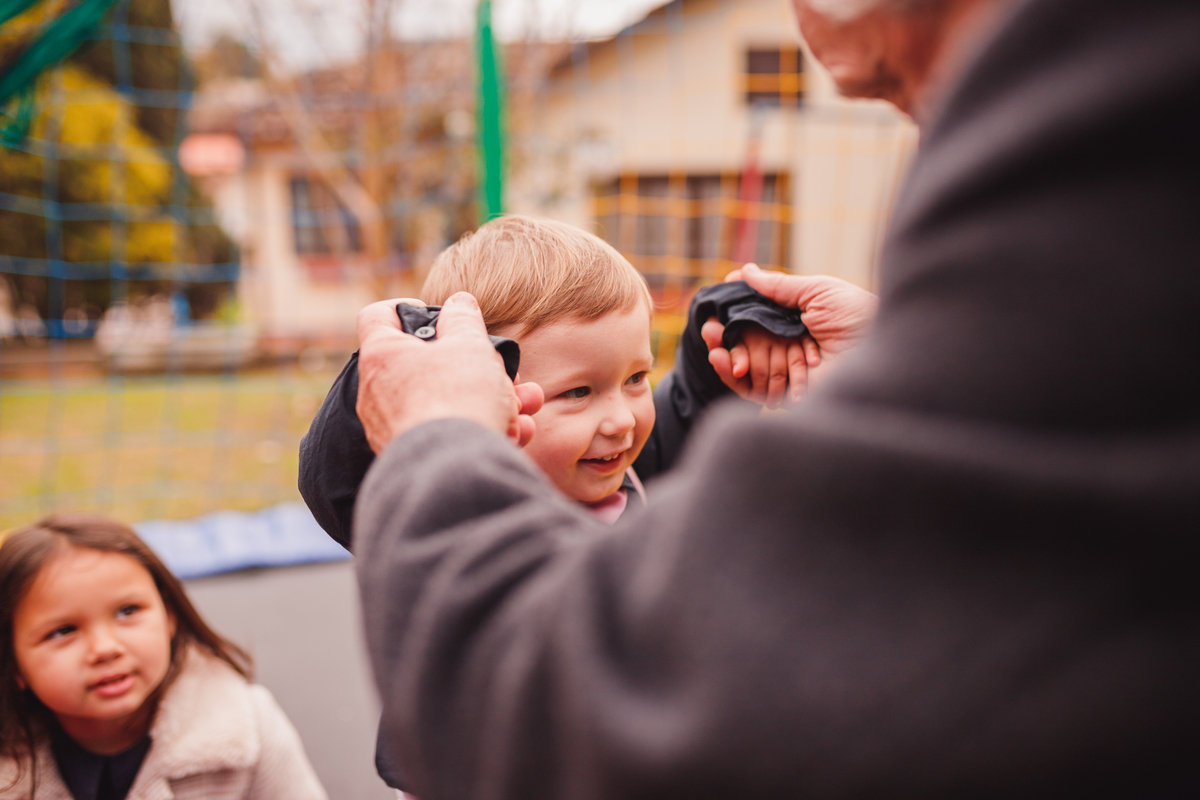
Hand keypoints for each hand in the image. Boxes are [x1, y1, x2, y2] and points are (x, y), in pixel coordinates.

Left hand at [355, 292, 544, 453]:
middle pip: (426, 366)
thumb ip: (464, 320)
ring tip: (523, 403)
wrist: (455, 469)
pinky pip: (449, 437)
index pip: (379, 315)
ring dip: (490, 400)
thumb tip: (459, 302)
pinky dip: (480, 430)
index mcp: (383, 355)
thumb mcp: (469, 345)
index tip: (437, 316)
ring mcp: (393, 430)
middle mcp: (377, 393)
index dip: (407, 307)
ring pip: (447, 403)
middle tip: (503, 371)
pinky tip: (516, 433)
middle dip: (474, 367)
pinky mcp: (414, 459)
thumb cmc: (457, 397)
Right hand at [705, 263, 877, 397]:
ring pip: (741, 367)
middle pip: (743, 345)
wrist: (881, 348)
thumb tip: (745, 271)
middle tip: (708, 328)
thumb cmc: (858, 316)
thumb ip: (780, 286)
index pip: (752, 322)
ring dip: (721, 353)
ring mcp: (786, 373)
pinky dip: (730, 376)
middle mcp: (788, 349)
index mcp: (794, 324)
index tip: (713, 309)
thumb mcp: (818, 291)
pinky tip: (720, 358)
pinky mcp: (785, 396)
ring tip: (711, 340)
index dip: (730, 317)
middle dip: (720, 336)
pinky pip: (749, 390)